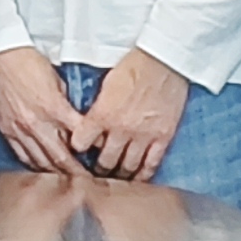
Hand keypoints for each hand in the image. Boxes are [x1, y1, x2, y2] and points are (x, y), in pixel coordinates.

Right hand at [0, 46, 88, 174]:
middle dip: (76, 172)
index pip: (79, 137)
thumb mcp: (58, 80)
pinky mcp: (7, 130)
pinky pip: (22, 155)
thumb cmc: (28, 61)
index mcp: (54, 108)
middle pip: (61, 157)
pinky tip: (43, 169)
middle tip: (87, 180)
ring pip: (41, 161)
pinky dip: (35, 165)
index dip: (92, 149)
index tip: (100, 156)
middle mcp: (37, 123)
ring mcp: (20, 129)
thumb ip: (67, 104)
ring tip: (67, 179)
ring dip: (56, 172)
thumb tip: (77, 120)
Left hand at [73, 47, 190, 180]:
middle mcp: (121, 129)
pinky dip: (144, 174)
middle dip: (98, 169)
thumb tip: (89, 122)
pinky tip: (138, 180)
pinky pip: (152, 163)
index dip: (77, 149)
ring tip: (115, 179)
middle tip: (95, 174)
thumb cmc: (133, 66)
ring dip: (120, 175)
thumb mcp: (105, 84)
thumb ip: (97, 107)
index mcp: (103, 114)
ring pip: (128, 166)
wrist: (163, 60)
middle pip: (105, 160)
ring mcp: (144, 135)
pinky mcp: (163, 136)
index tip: (77, 153)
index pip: (81, 142)